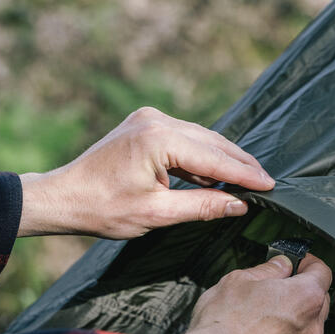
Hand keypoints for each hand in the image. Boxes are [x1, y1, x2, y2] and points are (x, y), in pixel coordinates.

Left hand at [17, 106, 274, 238]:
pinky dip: (200, 156)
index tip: (270, 185)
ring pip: (199, 138)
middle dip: (239, 163)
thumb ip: (202, 205)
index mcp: (159, 139)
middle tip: (266, 181)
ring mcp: (148, 119)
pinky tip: (214, 174)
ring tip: (247, 179)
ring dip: (221, 159)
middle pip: (211, 142)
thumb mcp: (157, 214)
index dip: (244, 174)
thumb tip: (239, 204)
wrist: (63, 198)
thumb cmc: (103, 209)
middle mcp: (155, 120)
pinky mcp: (143, 124)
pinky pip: (183, 138)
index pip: (214, 158)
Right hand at [178, 254, 331, 333]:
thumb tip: (280, 265)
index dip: (308, 262)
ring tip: (265, 306)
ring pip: (308, 322)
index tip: (295, 261)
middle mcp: (310, 325)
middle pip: (319, 298)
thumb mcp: (240, 279)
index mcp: (305, 297)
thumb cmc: (223, 324)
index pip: (322, 272)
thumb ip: (268, 270)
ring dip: (295, 312)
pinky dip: (286, 333)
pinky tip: (262, 328)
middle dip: (303, 287)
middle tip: (278, 281)